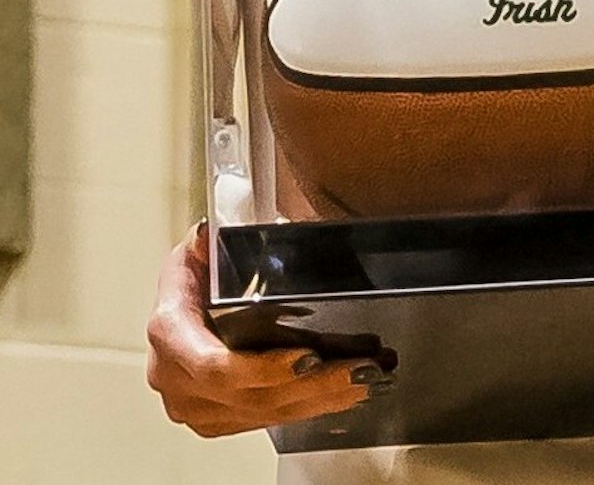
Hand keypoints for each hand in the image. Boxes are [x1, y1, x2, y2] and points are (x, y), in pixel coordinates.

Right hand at [147, 223, 395, 437]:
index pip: (215, 366)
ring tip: (362, 380)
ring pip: (264, 414)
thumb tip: (209, 234)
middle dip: (310, 386)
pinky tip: (340, 395)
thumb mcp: (196, 250)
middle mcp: (177, 378)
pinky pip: (266, 420)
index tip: (308, 358)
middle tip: (357, 369)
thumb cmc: (191, 279)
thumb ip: (207, 242)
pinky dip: (307, 407)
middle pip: (250, 396)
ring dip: (318, 400)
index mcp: (170, 334)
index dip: (263, 369)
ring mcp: (196, 405)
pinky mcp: (217, 418)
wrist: (178, 309)